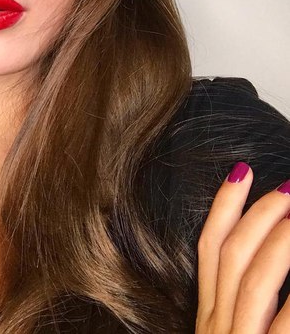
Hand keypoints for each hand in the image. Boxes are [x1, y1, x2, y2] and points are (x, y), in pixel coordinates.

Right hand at [196, 161, 289, 332]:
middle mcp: (218, 324)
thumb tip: (269, 255)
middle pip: (229, 256)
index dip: (224, 206)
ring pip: (254, 280)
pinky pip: (285, 321)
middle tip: (287, 187)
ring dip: (280, 241)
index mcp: (212, 316)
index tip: (241, 172)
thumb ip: (253, 306)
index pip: (209, 248)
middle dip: (259, 215)